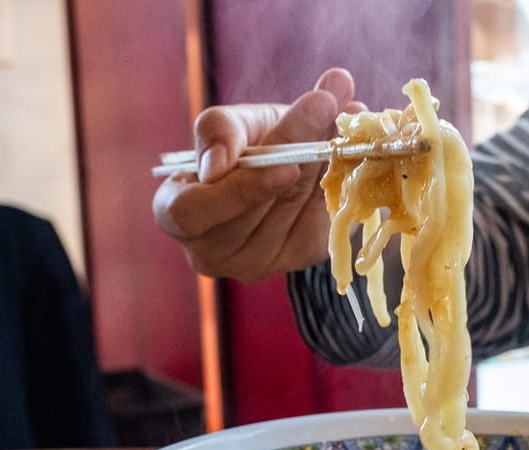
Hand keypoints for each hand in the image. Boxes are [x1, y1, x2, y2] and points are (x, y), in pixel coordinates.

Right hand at [152, 68, 364, 281]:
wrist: (275, 164)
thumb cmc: (238, 146)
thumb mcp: (226, 124)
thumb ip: (220, 130)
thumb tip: (223, 156)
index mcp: (177, 215)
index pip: (192, 213)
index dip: (238, 190)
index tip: (284, 164)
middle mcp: (212, 252)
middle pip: (255, 211)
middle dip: (296, 156)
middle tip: (327, 107)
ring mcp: (256, 263)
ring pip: (293, 213)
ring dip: (324, 164)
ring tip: (344, 120)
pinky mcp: (297, 258)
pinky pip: (322, 225)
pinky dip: (340, 187)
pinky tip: (352, 155)